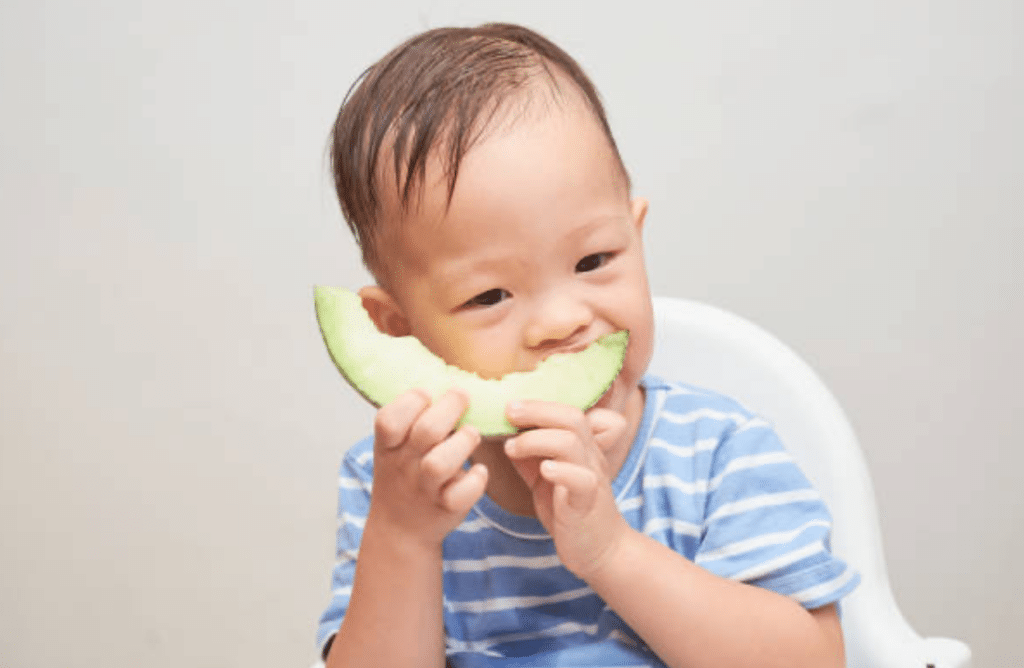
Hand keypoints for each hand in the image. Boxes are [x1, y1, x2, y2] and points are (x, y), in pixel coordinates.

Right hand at [367, 388, 487, 550]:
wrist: (400, 528)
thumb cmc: (403, 475)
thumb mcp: (394, 446)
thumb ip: (411, 418)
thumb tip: (445, 381)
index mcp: (388, 446)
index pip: (388, 419)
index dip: (411, 400)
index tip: (428, 393)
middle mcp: (404, 466)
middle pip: (426, 432)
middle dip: (450, 408)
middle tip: (463, 398)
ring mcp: (424, 488)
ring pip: (440, 463)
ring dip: (464, 442)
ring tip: (471, 434)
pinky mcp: (446, 507)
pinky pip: (462, 494)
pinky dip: (475, 479)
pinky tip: (478, 471)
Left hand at [503, 401, 630, 579]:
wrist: (600, 550)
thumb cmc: (570, 510)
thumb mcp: (546, 476)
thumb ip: (531, 454)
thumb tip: (504, 433)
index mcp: (581, 447)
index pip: (568, 410)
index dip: (540, 403)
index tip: (510, 405)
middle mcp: (590, 456)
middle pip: (572, 417)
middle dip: (537, 411)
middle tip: (509, 412)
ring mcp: (592, 478)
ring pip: (572, 443)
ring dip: (537, 439)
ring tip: (512, 448)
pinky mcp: (588, 502)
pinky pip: (581, 480)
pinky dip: (561, 471)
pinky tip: (543, 471)